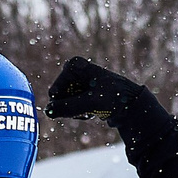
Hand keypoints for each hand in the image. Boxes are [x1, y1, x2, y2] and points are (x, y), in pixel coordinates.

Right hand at [44, 56, 162, 129]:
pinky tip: (93, 109)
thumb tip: (46, 112)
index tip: (89, 98)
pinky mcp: (77, 91)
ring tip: (93, 107)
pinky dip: (79, 112)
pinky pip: (68, 106)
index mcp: (73, 65)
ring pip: (62, 104)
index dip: (69, 101)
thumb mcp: (90, 103)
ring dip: (75, 111)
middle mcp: (71, 71)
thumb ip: (67, 107)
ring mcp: (74, 82)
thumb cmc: (113, 98)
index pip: (55, 93)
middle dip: (71, 107)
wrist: (131, 104)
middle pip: (57, 98)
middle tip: (91, 106)